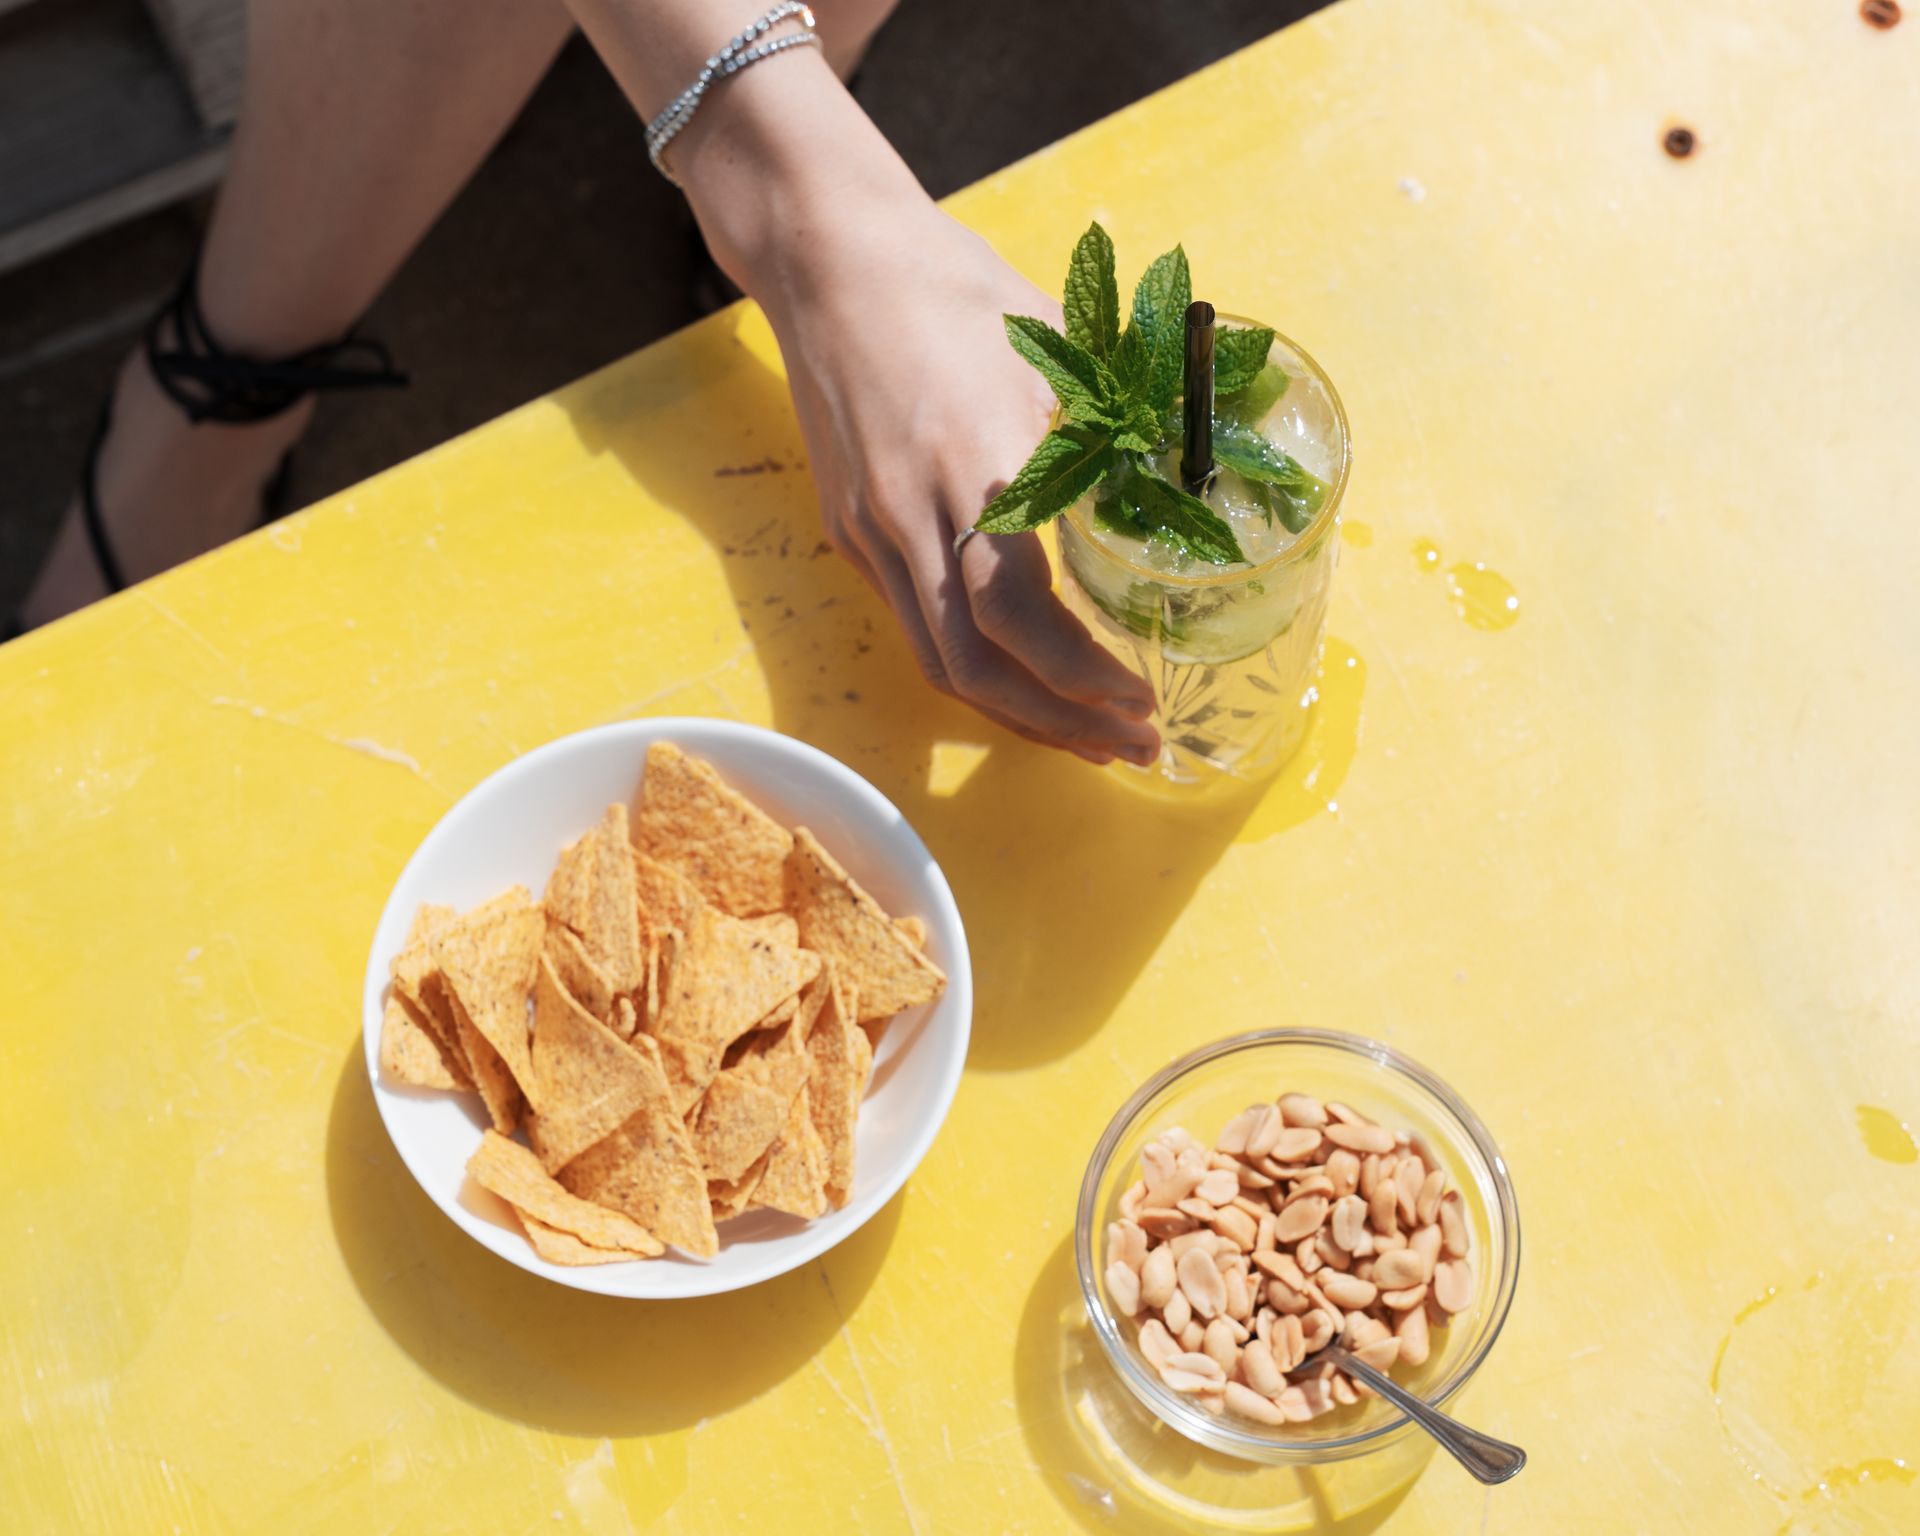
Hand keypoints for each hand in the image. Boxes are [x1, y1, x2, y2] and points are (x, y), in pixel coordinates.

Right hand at [756, 204, 1159, 764]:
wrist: (828, 258)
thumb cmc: (951, 288)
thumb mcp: (1057, 340)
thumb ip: (1125, 419)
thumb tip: (1206, 470)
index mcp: (969, 464)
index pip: (1015, 613)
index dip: (1078, 674)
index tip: (1139, 700)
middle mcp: (908, 515)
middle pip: (972, 668)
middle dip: (1057, 722)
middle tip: (1129, 747)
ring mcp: (869, 531)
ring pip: (937, 663)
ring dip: (1016, 712)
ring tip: (1086, 733)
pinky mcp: (851, 533)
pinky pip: (916, 627)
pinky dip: (977, 670)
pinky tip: (1027, 675)